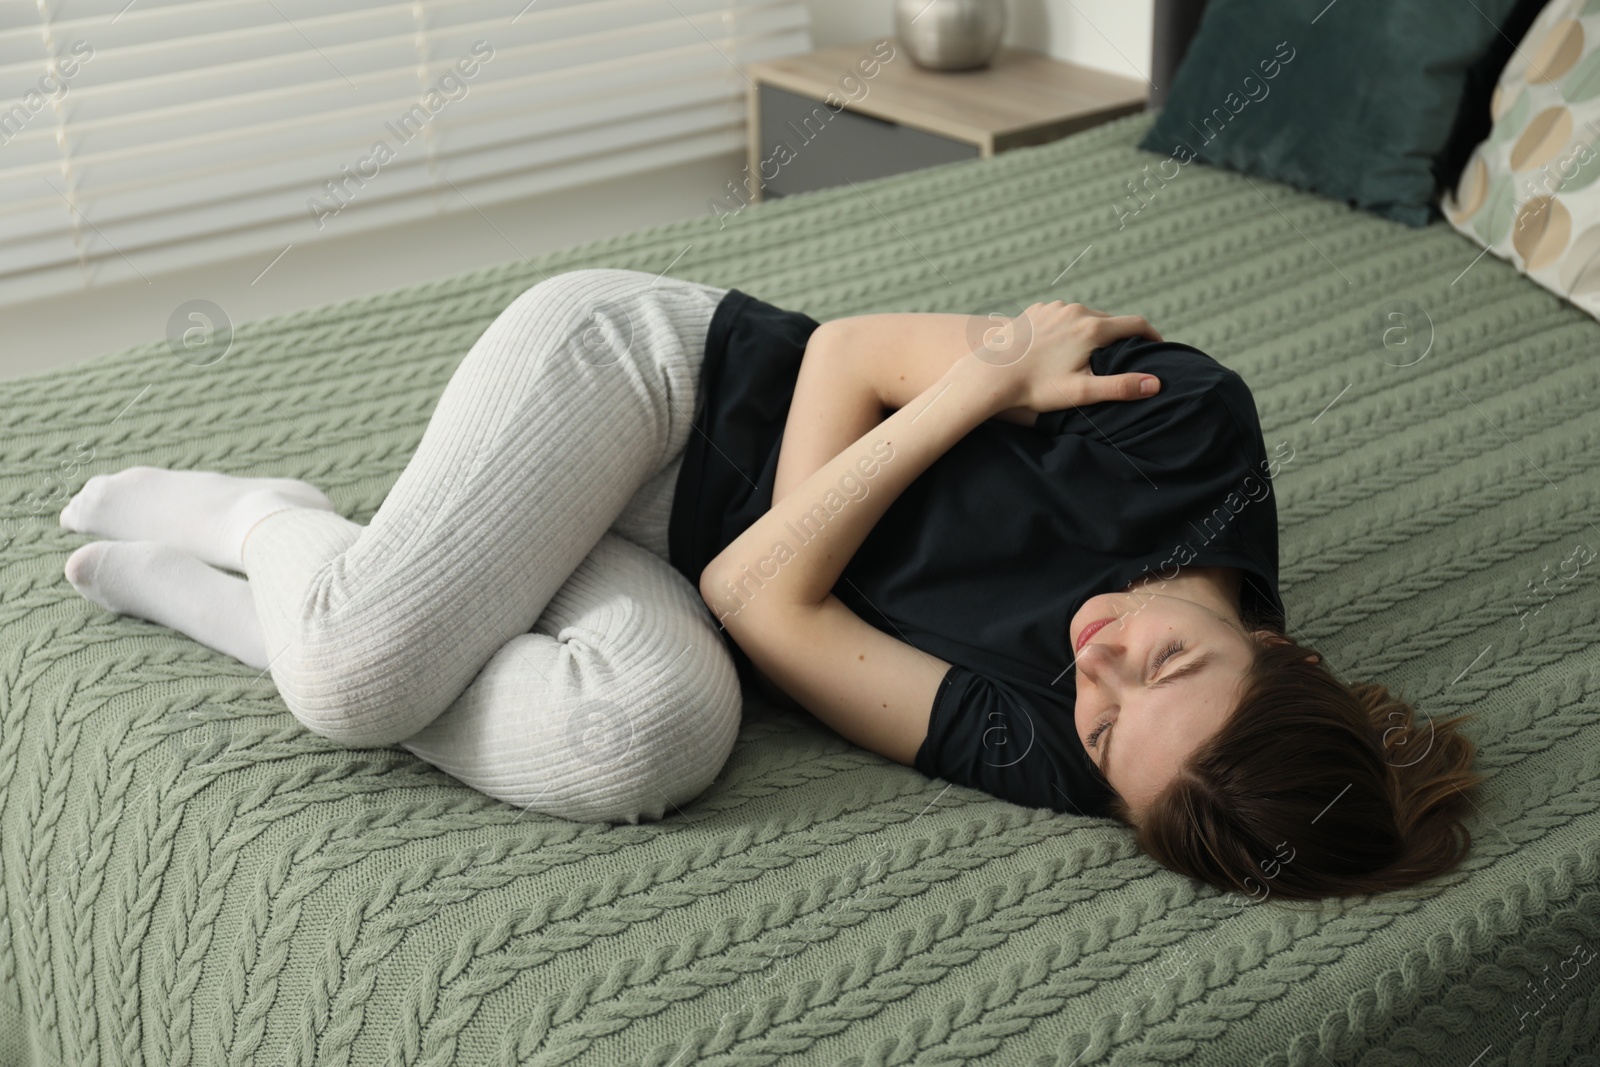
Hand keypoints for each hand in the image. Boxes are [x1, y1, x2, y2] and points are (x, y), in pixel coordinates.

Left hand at [965, 301, 1163, 415]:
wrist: (990, 375)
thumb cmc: (1036, 388)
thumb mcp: (1082, 392)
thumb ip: (1120, 386)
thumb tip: (1155, 383)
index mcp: (1092, 328)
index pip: (1136, 324)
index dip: (1152, 335)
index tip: (1159, 347)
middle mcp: (1076, 310)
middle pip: (1110, 320)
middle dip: (1121, 337)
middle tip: (1126, 355)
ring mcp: (1054, 307)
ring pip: (1085, 316)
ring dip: (1094, 331)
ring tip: (1094, 353)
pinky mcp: (1036, 310)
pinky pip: (1062, 316)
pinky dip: (1070, 328)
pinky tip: (1063, 346)